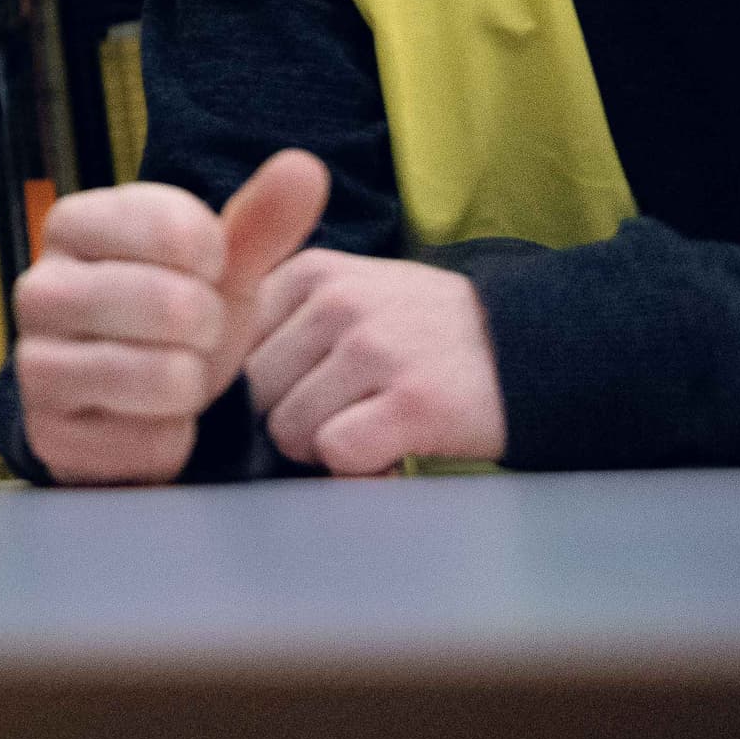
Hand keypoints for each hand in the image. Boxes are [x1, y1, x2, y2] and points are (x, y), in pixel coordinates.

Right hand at [7, 151, 327, 484]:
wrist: (135, 397)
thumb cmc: (178, 312)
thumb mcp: (223, 264)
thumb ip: (261, 217)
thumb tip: (304, 166)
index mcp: (73, 224)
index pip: (172, 228)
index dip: (214, 257)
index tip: (205, 269)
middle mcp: (39, 288)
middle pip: (169, 303)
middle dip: (207, 325)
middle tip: (195, 330)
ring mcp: (36, 363)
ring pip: (158, 375)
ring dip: (191, 382)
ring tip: (177, 371)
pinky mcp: (50, 434)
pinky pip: (147, 440)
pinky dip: (170, 435)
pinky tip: (152, 417)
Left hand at [241, 250, 505, 474]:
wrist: (530, 346)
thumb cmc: (423, 331)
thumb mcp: (348, 288)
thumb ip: (281, 316)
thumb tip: (209, 371)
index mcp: (310, 272)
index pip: (233, 348)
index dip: (266, 381)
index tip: (307, 384)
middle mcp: (337, 303)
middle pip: (256, 394)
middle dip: (293, 417)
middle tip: (350, 409)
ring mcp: (374, 351)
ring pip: (291, 430)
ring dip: (327, 446)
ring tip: (375, 422)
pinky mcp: (410, 403)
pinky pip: (339, 454)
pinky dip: (362, 467)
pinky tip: (393, 448)